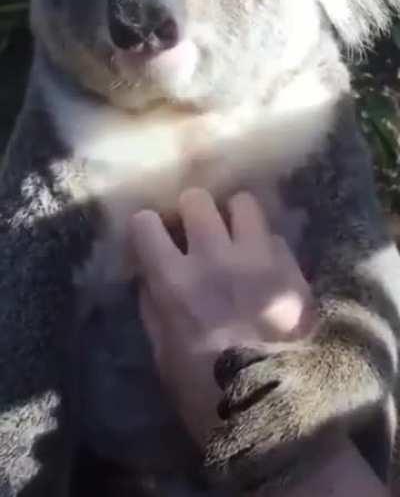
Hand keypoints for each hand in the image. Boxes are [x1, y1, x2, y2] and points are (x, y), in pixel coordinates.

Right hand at [131, 188, 313, 444]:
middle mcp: (215, 257)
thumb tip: (151, 274)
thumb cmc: (205, 391)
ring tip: (234, 236)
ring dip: (233, 217)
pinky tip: (264, 266)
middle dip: (191, 211)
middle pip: (196, 199)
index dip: (146, 228)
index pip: (145, 223)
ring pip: (243, 202)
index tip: (153, 238)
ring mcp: (258, 258)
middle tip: (195, 231)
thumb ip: (154, 305)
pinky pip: (275, 235)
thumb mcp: (162, 353)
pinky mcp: (291, 267)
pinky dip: (265, 245)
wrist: (274, 411)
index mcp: (174, 281)